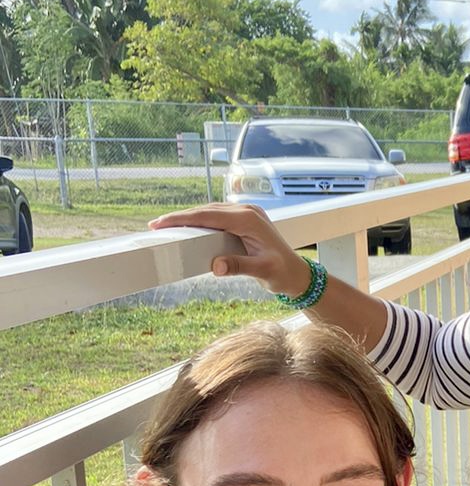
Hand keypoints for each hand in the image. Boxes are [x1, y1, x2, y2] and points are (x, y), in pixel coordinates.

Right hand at [147, 202, 311, 296]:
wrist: (297, 274)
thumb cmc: (282, 273)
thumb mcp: (262, 271)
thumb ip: (239, 267)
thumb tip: (216, 266)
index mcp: (248, 219)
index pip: (208, 216)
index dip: (182, 219)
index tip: (161, 223)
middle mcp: (247, 211)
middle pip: (206, 211)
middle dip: (181, 217)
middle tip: (156, 225)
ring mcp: (247, 214)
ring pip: (211, 212)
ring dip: (190, 217)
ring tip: (168, 226)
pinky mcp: (246, 220)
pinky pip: (219, 216)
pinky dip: (202, 220)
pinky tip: (190, 227)